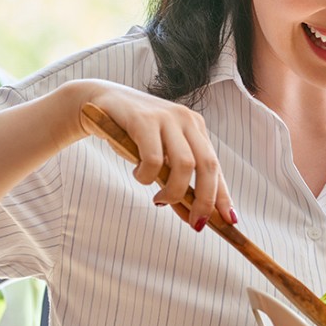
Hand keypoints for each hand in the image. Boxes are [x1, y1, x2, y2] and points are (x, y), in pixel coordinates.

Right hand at [75, 80, 234, 230]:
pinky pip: (154, 159)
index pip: (216, 166)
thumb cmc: (131, 135)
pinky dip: (147, 176)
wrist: (96, 103)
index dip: (223, 195)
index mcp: (196, 128)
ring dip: (173, 191)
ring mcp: (167, 118)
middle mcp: (187, 120)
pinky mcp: (144, 120)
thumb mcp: (159, 158)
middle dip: (205, 199)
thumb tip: (194, 218)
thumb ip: (176, 181)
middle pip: (208, 166)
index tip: (229, 220)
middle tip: (195, 222)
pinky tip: (139, 174)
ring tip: (159, 199)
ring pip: (184, 165)